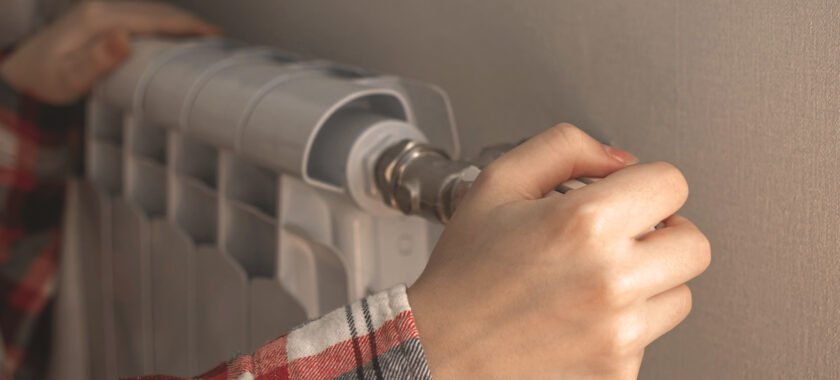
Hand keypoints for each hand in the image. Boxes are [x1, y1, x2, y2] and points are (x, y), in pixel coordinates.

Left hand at [0, 1, 218, 104]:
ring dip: (179, 22)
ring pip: (151, 13)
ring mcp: (101, 12)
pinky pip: (142, 18)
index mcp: (100, 20)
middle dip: (190, 22)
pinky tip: (174, 36)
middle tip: (220, 39)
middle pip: (157, 11)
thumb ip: (98, 59)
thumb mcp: (69, 77)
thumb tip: (125, 38)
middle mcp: (102, 9)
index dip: (188, 25)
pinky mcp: (100, 21)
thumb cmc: (45, 82)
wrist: (21, 76)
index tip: (216, 35)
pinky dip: (164, 25)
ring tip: (205, 38)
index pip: (155, 18)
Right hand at [408, 124, 710, 378]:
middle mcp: (610, 280)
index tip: (628, 196)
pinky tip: (581, 315)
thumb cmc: (464, 272)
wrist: (441, 348)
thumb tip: (619, 159)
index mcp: (584, 224)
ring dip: (650, 281)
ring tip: (596, 279)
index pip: (672, 185)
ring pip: (680, 294)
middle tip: (626, 236)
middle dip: (663, 233)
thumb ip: (564, 148)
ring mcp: (619, 333)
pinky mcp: (618, 371)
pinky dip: (625, 323)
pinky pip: (650, 336)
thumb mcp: (499, 183)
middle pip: (694, 244)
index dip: (646, 184)